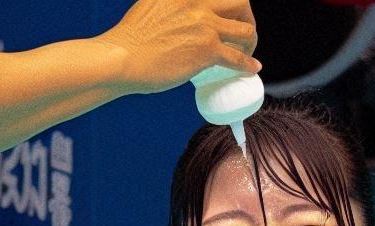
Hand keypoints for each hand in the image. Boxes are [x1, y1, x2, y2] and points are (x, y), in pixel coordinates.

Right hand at [102, 0, 259, 93]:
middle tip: (242, 35)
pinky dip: (247, 65)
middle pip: (240, 2)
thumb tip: (177, 20)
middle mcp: (198, 1)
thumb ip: (170, 7)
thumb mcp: (152, 5)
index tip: (228, 20)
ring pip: (244, 29)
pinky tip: (252, 70)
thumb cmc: (131, 39)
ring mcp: (205, 24)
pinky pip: (237, 57)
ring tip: (247, 54)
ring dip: (250, 43)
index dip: (228, 7)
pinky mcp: (207, 49)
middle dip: (246, 18)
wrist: (122, 57)